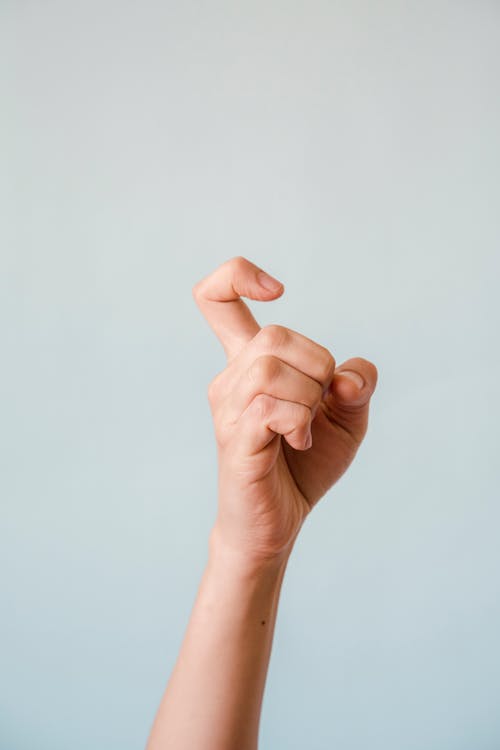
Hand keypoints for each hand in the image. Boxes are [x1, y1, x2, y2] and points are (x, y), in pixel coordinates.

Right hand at [193, 257, 377, 565]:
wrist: (278, 524)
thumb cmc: (304, 466)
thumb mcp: (347, 419)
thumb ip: (357, 384)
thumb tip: (348, 375)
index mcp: (249, 364)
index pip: (215, 297)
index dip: (237, 274)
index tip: (276, 289)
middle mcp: (230, 379)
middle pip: (273, 334)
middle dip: (317, 363)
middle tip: (321, 401)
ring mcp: (228, 408)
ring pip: (272, 366)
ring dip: (309, 395)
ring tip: (307, 427)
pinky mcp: (235, 438)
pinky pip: (270, 405)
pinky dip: (300, 421)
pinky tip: (299, 441)